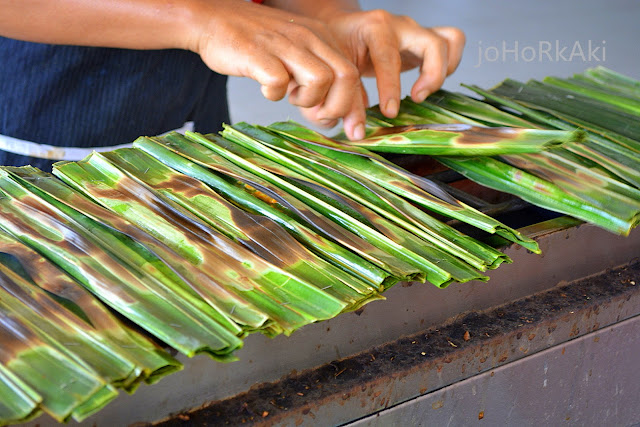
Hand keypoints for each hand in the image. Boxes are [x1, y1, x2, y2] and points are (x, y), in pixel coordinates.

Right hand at [190, 0, 366, 138]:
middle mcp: (308, 37)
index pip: (353, 73)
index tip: (354, 132)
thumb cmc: (256, 45)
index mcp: (321, 37)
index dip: (355, 107)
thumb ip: (318, 76)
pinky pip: (279, 83)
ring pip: (320, 80)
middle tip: (316, 113)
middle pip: (347, 76)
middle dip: (337, 107)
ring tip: (290, 96)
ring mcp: (284, 44)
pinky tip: (266, 89)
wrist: (212, 20)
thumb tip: (335, 116)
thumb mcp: (296, 54)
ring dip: (308, 100)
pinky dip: (274, 95)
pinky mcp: (258, 54)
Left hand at [320, 9, 464, 118]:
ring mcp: (416, 31)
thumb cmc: (337, 48)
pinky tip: (429, 84)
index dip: (391, 87)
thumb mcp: (338, 72)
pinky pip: (452, 43)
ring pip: (450, 40)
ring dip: (445, 70)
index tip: (390, 113)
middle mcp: (400, 25)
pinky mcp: (424, 41)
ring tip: (424, 92)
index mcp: (374, 27)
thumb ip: (348, 101)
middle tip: (416, 98)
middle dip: (431, 75)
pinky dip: (450, 64)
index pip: (389, 56)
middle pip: (433, 44)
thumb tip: (357, 132)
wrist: (340, 30)